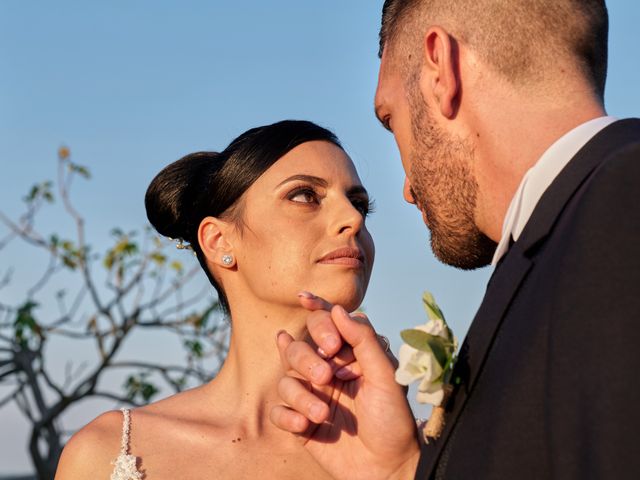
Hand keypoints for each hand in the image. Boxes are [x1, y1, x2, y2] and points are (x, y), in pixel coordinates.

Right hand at [270, 292, 419, 479]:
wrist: (388, 468)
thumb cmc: (393, 420)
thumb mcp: (385, 376)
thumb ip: (363, 340)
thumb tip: (337, 309)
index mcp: (348, 357)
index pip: (326, 325)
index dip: (315, 310)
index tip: (304, 298)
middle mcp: (327, 371)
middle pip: (298, 348)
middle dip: (306, 358)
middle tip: (326, 376)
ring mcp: (312, 396)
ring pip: (285, 379)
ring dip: (300, 395)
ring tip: (321, 413)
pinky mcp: (300, 422)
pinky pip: (279, 411)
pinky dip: (288, 416)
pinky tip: (306, 426)